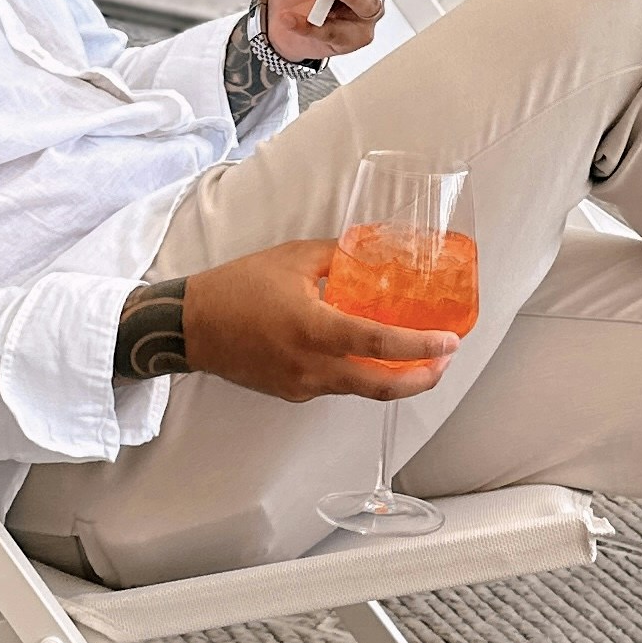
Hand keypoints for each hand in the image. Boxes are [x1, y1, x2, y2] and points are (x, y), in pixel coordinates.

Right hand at [179, 243, 461, 403]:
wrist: (191, 327)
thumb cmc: (238, 287)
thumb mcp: (293, 258)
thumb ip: (339, 256)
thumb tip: (376, 249)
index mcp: (313, 328)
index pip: (378, 343)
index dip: (420, 347)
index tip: (450, 342)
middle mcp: (311, 365)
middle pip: (381, 386)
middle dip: (422, 378)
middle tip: (444, 359)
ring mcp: (302, 385)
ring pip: (361, 388)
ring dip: (394, 377)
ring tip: (417, 356)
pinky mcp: (293, 392)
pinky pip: (337, 386)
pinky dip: (360, 373)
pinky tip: (367, 354)